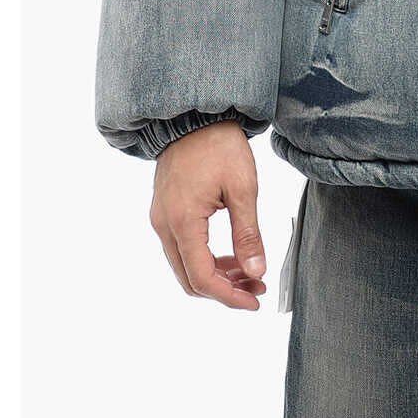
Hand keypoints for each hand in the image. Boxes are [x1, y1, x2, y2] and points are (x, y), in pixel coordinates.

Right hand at [149, 121, 267, 310]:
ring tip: (250, 273)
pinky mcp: (165, 212)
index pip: (202, 277)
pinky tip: (232, 256)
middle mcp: (164, 225)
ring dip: (216, 276)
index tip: (254, 301)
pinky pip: (182, 249)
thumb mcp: (243, 188)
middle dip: (224, 290)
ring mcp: (161, 219)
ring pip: (185, 266)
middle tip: (256, 287)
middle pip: (190, 278)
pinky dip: (205, 259)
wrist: (195, 116)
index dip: (229, 296)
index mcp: (183, 221)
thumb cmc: (219, 145)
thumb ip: (248, 234)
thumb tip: (256, 270)